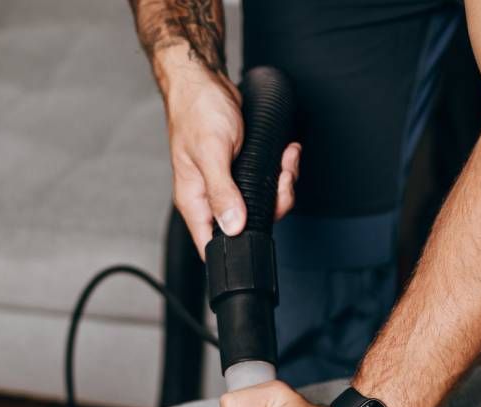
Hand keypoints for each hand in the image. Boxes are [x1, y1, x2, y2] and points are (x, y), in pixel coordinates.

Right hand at [154, 49, 299, 254]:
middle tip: (280, 181)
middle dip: (273, 206)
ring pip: (263, 204)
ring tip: (285, 160)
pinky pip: (268, 182)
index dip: (235, 251)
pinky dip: (282, 170)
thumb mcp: (211, 152)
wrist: (205, 82)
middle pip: (248, 227)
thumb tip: (233, 226)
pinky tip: (285, 154)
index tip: (259, 237)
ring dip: (282, 184)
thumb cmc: (198, 111)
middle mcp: (211, 197)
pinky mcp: (243, 170)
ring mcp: (228, 185)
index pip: (211, 245)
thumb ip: (221, 192)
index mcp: (195, 201)